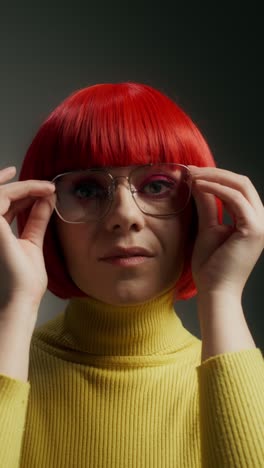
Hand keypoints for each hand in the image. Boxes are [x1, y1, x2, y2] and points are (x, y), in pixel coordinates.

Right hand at [0, 166, 55, 311]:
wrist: (20, 301)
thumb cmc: (23, 283)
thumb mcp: (31, 243)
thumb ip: (36, 221)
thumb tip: (47, 201)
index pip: (2, 206)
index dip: (19, 193)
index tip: (42, 189)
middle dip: (19, 185)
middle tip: (46, 183)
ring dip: (25, 186)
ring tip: (48, 187)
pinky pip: (3, 197)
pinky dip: (23, 190)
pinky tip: (42, 191)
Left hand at [188, 165, 263, 296]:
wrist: (214, 291)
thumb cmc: (211, 266)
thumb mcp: (207, 227)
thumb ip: (207, 204)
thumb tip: (198, 182)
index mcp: (250, 219)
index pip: (237, 188)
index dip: (215, 176)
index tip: (191, 172)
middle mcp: (260, 219)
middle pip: (241, 182)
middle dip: (214, 172)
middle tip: (190, 169)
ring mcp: (260, 224)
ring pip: (241, 186)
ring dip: (214, 177)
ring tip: (192, 175)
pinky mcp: (254, 230)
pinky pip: (236, 199)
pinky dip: (217, 189)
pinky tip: (199, 186)